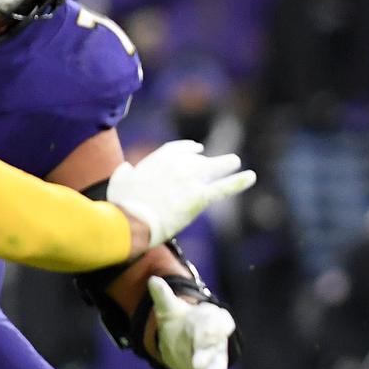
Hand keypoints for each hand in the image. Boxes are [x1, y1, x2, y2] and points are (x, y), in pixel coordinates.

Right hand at [106, 139, 256, 244]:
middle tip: (219, 158)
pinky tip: (251, 177)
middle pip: (197, 158)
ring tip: (236, 163)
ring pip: (213, 168)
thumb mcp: (118, 182)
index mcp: (157, 159)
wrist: (132, 219)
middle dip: (207, 159)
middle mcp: (176, 164)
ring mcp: (190, 179)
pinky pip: (223, 187)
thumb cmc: (121, 204)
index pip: (177, 150)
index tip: (196, 149)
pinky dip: (238, 182)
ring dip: (226, 164)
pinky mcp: (200, 196)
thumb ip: (124, 173)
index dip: (188, 150)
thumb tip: (127, 169)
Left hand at [148, 279, 236, 368]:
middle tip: (198, 365)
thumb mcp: (170, 309)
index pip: (217, 322)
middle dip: (207, 357)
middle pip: (215, 348)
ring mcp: (217, 357)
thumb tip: (153, 281)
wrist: (192, 337)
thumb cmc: (183, 321)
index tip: (203, 335)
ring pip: (218, 367)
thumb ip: (164, 297)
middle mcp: (217, 340)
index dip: (210, 329)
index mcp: (210, 320)